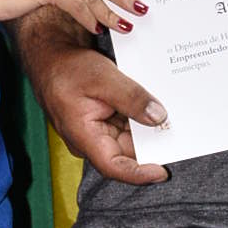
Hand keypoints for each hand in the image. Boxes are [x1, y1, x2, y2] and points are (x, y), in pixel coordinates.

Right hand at [34, 37, 170, 183]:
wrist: (50, 54)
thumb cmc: (66, 66)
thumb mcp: (104, 78)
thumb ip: (132, 98)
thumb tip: (159, 117)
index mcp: (84, 137)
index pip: (114, 166)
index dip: (139, 173)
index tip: (162, 171)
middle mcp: (90, 140)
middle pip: (127, 152)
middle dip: (151, 145)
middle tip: (178, 133)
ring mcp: (96, 131)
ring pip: (129, 138)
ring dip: (148, 130)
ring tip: (170, 118)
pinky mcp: (102, 121)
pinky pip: (126, 126)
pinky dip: (140, 119)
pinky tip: (155, 108)